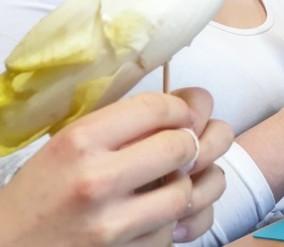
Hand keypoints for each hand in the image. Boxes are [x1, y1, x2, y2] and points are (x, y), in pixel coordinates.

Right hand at [0, 89, 231, 246]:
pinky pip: (168, 233)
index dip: (179, 109)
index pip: (155, 108)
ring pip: (182, 194)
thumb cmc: (38, 195)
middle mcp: (96, 180)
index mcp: (80, 142)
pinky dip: (166, 225)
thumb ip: (118, 128)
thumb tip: (179, 111)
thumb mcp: (66, 147)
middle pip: (179, 147)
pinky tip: (149, 218)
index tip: (181, 115)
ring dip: (181, 187)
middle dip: (187, 145)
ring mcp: (109, 225)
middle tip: (180, 149)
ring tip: (167, 185)